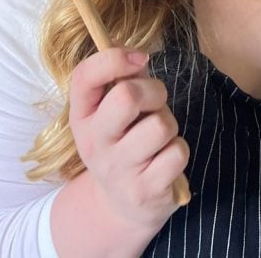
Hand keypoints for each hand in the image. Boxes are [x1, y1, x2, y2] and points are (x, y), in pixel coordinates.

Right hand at [68, 47, 189, 230]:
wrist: (120, 206)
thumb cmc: (124, 141)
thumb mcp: (111, 112)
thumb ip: (124, 79)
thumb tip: (138, 54)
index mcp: (82, 117)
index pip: (84, 75)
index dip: (115, 58)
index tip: (140, 59)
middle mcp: (94, 143)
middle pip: (127, 96)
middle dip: (154, 91)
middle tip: (154, 103)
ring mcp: (118, 170)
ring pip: (160, 125)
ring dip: (169, 124)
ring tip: (158, 137)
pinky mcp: (145, 191)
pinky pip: (177, 153)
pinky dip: (178, 151)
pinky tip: (164, 161)